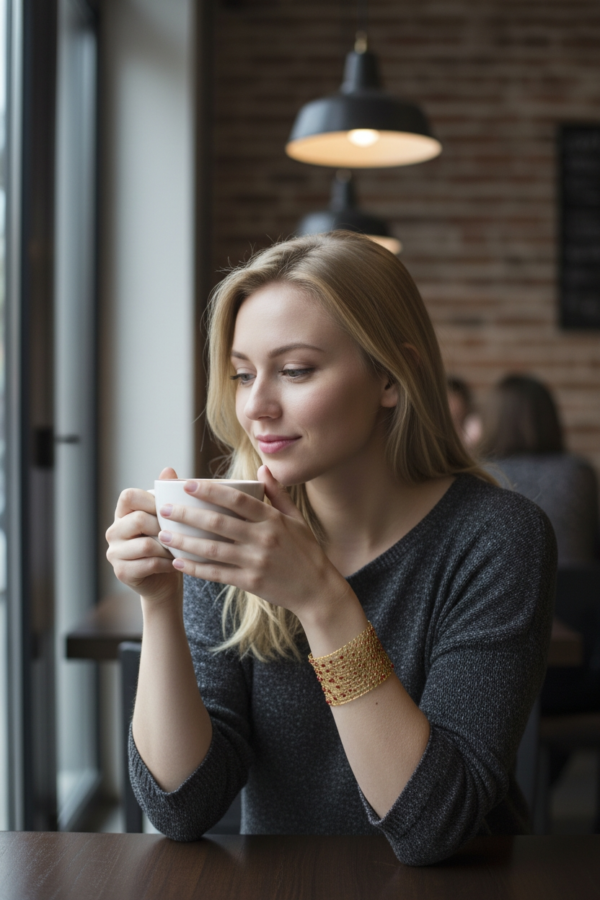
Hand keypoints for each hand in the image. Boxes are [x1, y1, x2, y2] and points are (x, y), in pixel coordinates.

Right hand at [106, 467, 182, 604]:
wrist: (166, 579)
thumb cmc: (169, 543)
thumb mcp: (170, 518)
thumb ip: (167, 495)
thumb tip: (168, 469)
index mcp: (123, 513)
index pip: (129, 496)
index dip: (151, 500)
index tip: (169, 510)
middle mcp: (114, 531)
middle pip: (139, 519)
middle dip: (164, 527)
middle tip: (179, 534)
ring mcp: (114, 553)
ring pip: (145, 545)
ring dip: (168, 548)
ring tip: (178, 550)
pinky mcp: (122, 572)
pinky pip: (148, 564)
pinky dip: (167, 563)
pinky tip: (175, 564)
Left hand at [157, 465, 348, 622]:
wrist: (317, 590)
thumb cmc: (306, 551)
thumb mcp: (296, 519)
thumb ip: (277, 494)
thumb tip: (262, 468)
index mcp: (272, 519)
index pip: (236, 499)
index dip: (210, 491)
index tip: (186, 484)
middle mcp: (262, 538)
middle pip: (218, 523)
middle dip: (187, 514)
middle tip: (164, 508)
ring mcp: (255, 561)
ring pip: (212, 549)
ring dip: (184, 541)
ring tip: (163, 534)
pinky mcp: (250, 582)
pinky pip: (217, 574)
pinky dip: (195, 568)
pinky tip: (178, 562)